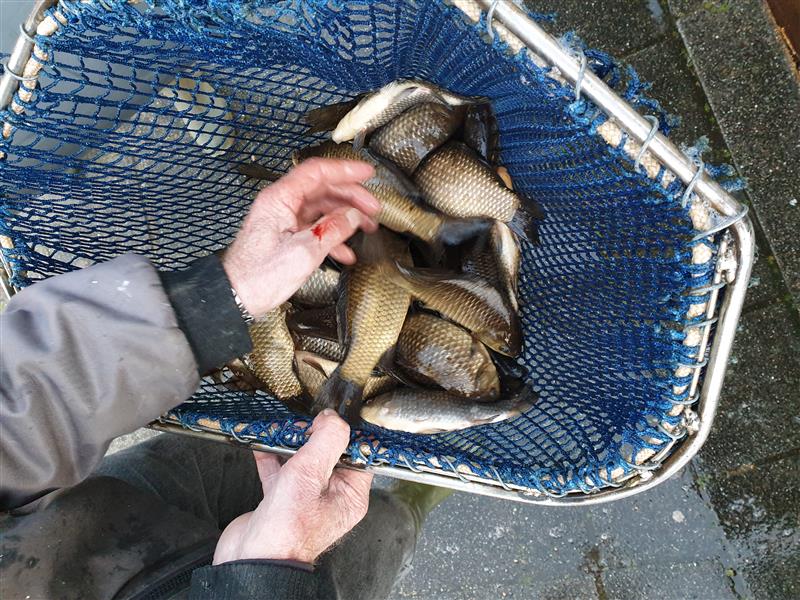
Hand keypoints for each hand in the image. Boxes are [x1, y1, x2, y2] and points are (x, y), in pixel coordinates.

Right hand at [213, 410, 372, 564]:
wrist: (253, 560)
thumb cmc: (287, 530)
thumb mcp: (311, 474)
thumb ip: (326, 441)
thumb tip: (333, 418)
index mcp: (349, 495)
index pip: (356, 455)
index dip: (345, 434)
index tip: (332, 418)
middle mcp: (330, 497)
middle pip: (328, 454)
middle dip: (314, 435)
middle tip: (303, 423)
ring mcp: (304, 498)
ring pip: (302, 461)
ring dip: (290, 443)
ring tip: (282, 428)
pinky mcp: (281, 499)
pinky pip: (279, 470)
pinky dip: (271, 456)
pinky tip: (263, 442)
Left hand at [222, 158, 380, 316]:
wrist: (236, 298)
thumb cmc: (258, 276)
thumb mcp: (304, 252)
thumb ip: (332, 230)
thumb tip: (353, 216)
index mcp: (280, 199)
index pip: (317, 173)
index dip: (345, 170)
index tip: (367, 173)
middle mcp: (280, 205)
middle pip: (322, 189)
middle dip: (351, 197)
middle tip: (373, 208)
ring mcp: (282, 220)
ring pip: (321, 209)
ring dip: (345, 217)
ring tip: (366, 227)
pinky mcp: (285, 236)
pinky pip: (314, 228)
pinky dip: (332, 236)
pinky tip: (345, 251)